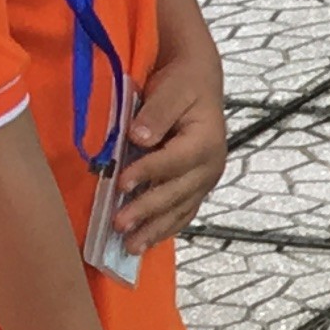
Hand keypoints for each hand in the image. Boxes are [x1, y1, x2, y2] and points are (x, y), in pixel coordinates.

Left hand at [114, 38, 229, 247]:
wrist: (200, 82)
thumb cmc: (182, 83)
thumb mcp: (172, 88)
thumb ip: (157, 113)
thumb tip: (139, 137)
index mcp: (206, 142)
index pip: (174, 162)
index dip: (147, 173)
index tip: (121, 183)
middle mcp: (210, 167)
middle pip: (177, 194)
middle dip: (147, 211)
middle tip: (119, 225)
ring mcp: (204, 180)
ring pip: (180, 210)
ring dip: (155, 230)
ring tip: (131, 246)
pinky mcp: (196, 187)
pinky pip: (183, 213)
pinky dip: (165, 228)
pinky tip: (147, 241)